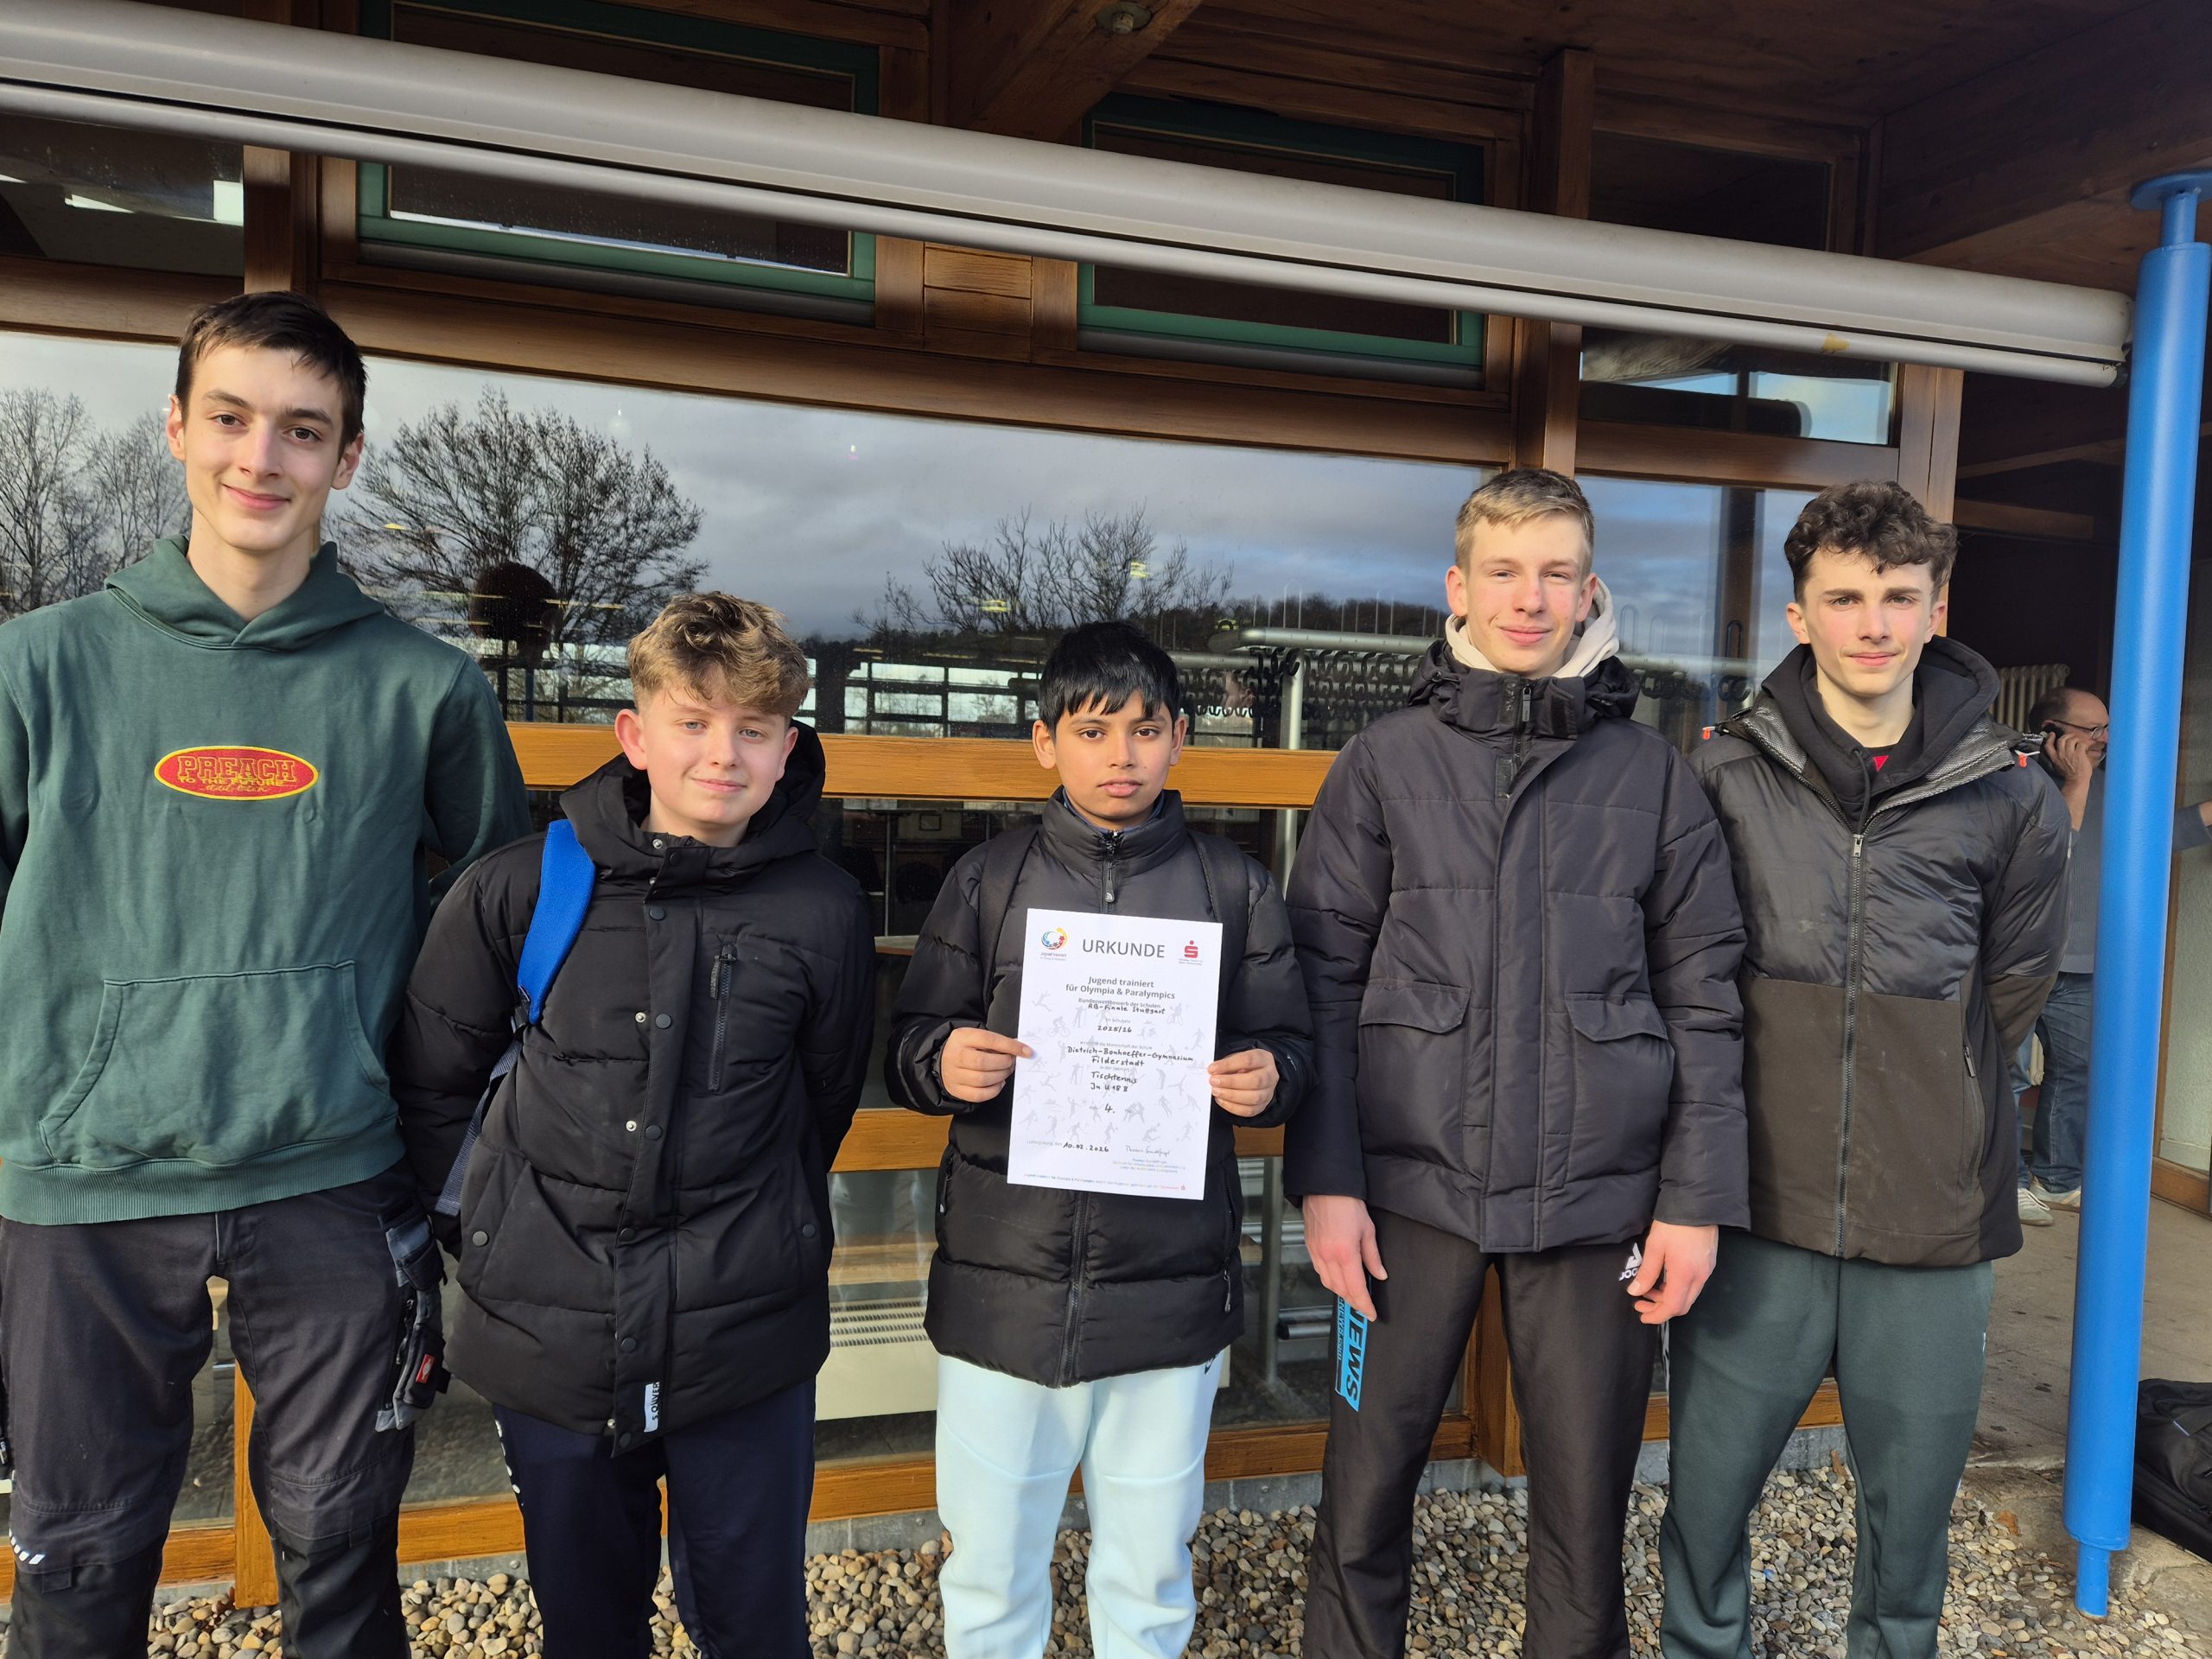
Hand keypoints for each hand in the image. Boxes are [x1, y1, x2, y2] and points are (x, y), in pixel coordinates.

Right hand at [937, 1027, 1030, 1103]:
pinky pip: (978, 1095)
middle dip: (1004, 1063)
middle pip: (983, 1062)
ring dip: (1001, 1076)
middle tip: (1012, 1062)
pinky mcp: (956, 1090)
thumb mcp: (976, 1037)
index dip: (1010, 1046)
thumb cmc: (966, 1047)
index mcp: (962, 1037)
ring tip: (1005, 1071)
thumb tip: (1019, 1049)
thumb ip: (996, 1042)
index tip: (1026, 1051)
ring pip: (982, 1080)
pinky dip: (994, 1090)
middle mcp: (955, 1056)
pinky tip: (998, 1083)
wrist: (943, 1060)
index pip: (989, 1040)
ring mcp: (954, 1075)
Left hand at [1209, 1048, 1277, 1117]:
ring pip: (1254, 1098)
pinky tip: (1221, 1100)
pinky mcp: (1262, 1106)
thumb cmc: (1245, 1065)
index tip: (1212, 1069)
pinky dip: (1233, 1107)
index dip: (1228, 1065)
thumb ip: (1227, 1064)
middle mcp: (1270, 1076)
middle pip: (1255, 1081)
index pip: (1248, 1060)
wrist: (1258, 1074)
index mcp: (1264, 1059)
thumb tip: (1214, 1071)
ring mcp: (1268, 1092)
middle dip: (1231, 1082)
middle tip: (1214, 1081)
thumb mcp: (1238, 1058)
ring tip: (1216, 1091)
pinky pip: (1249, 1111)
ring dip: (1231, 1095)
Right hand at [1304, 1194, 1384, 1320]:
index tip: (1371, 1313)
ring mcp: (1316, 1252)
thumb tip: (1379, 1274)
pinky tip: (1338, 1279)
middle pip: (1341, 1289)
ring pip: (1328, 1283)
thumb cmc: (1347, 1203)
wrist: (1325, 1187)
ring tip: (1353, 1295)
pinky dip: (1330, 1280)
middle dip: (1353, 1301)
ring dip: (1341, 1292)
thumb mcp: (1368, 1230)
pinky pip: (1319, 1271)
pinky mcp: (1310, 1247)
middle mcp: (1328, 1256)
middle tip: (1364, 1306)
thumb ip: (1373, 1257)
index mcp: (1345, 1253)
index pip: (1356, 1288)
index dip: (1364, 1304)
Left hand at [1627, 1220, 1717, 1323]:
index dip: (1657, 1315)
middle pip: (1682, 1305)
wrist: (1698, 1203)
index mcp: (1685, 1274)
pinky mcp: (1708, 1263)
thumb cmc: (1674, 1223)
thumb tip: (1636, 1291)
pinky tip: (1664, 1279)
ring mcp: (1706, 1270)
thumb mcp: (1655, 1247)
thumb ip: (1647, 1272)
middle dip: (1661, 1309)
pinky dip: (1678, 1288)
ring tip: (1649, 1289)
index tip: (1642, 1315)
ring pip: (1688, 1295)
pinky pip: (1694, 1284)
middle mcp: (1700, 1276)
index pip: (1672, 1307)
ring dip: (1669, 1297)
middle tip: (1641, 1303)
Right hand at [2044, 727, 2096, 786]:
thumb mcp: (2058, 766)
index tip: (2052, 734)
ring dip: (2077, 739)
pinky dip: (2085, 744)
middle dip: (2067, 736)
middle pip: (2061, 740)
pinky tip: (2086, 747)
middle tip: (2072, 737)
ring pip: (2072, 740)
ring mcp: (2070, 754)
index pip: (2048, 745)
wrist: (2077, 780)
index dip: (2050, 738)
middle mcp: (2061, 754)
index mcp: (2054, 758)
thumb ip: (2057, 757)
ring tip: (2080, 742)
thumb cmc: (2069, 774)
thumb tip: (2061, 750)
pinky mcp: (2079, 754)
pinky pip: (2081, 744)